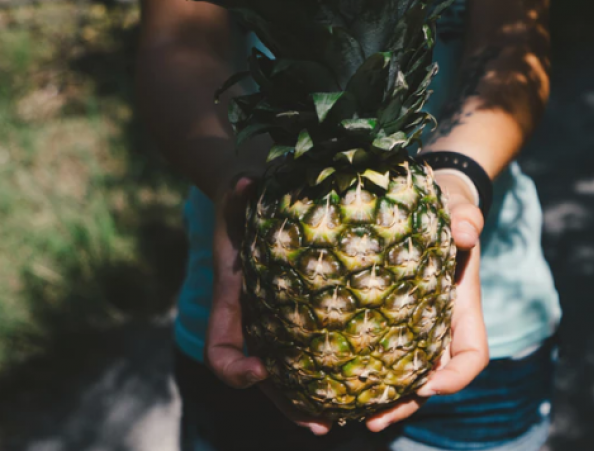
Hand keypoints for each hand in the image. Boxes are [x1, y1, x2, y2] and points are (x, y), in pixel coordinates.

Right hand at [204, 174, 332, 435]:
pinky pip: (312, 340)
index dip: (234, 367)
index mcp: (231, 294)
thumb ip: (237, 187)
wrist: (248, 186)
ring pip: (290, 367)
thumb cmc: (241, 192)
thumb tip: (244, 181)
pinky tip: (363, 370)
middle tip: (321, 423)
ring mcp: (275, 312)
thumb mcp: (236, 186)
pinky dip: (330, 361)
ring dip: (313, 395)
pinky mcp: (301, 301)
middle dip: (286, 403)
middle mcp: (251, 313)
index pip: (220, 346)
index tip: (260, 368)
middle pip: (262, 375)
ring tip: (349, 415)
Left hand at [365, 174, 488, 431]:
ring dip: (382, 396)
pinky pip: (381, 349)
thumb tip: (466, 231)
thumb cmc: (449, 208)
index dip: (456, 377)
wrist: (432, 202)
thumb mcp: (460, 207)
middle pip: (433, 378)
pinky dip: (364, 368)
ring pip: (404, 372)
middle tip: (373, 419)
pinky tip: (334, 378)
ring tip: (347, 413)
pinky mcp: (390, 315)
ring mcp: (416, 323)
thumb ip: (467, 216)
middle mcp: (440, 324)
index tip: (429, 383)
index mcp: (463, 307)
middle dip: (407, 402)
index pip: (471, 355)